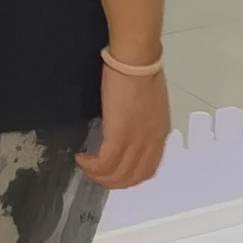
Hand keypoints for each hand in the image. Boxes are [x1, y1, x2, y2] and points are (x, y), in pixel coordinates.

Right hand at [79, 62, 169, 190]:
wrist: (136, 60)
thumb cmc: (142, 72)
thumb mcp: (151, 104)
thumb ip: (144, 121)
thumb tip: (132, 127)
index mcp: (160, 134)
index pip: (149, 169)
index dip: (131, 177)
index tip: (115, 173)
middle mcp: (151, 143)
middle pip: (133, 177)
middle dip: (113, 182)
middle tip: (97, 174)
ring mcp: (136, 141)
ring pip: (117, 175)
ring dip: (99, 177)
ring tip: (87, 167)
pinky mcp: (118, 136)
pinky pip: (104, 163)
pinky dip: (92, 167)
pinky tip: (82, 159)